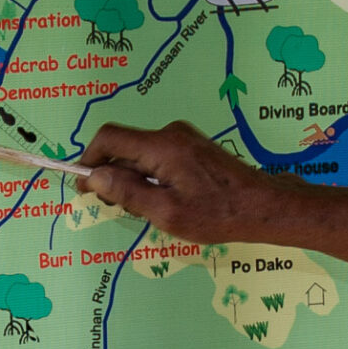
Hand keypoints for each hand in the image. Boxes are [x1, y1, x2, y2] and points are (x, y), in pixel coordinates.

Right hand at [78, 122, 292, 243]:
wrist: (263, 206)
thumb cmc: (217, 214)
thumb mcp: (166, 212)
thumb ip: (128, 193)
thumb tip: (94, 177)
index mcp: (161, 146)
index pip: (109, 138)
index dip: (89, 160)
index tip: (83, 185)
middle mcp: (170, 134)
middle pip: (124, 147)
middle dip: (111, 175)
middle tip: (113, 206)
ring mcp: (183, 138)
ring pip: (140, 154)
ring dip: (131, 178)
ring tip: (141, 209)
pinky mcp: (193, 147)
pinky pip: (157, 157)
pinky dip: (149, 176)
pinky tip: (160, 200)